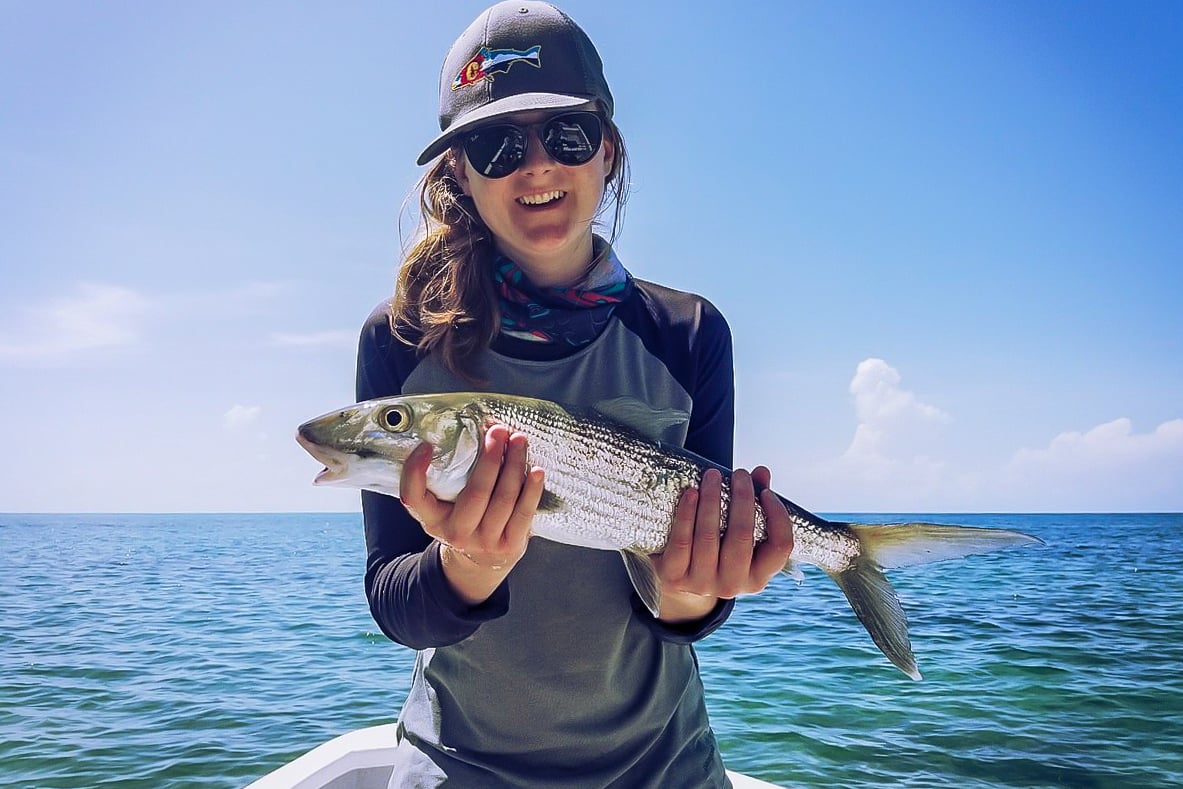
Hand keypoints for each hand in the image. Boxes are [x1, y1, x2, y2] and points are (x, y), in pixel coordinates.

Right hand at [399, 424, 544, 604]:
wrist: (480, 561)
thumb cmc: (461, 519)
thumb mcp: (443, 506)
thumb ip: (445, 477)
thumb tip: (468, 431)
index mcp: (432, 519)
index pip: (413, 497)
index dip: (415, 471)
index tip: (426, 446)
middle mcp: (456, 532)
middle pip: (475, 492)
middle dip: (490, 458)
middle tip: (498, 431)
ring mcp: (485, 541)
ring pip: (503, 498)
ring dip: (514, 465)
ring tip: (519, 441)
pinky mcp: (510, 544)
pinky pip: (524, 513)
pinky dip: (532, 490)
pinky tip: (536, 470)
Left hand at [652, 466, 793, 622]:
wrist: (678, 579)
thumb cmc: (716, 548)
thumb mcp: (737, 534)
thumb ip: (753, 503)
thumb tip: (762, 472)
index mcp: (757, 578)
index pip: (780, 547)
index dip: (777, 517)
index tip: (767, 492)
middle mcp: (732, 585)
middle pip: (741, 537)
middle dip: (742, 499)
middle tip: (739, 474)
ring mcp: (702, 584)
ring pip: (708, 536)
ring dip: (711, 500)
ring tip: (712, 475)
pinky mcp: (674, 578)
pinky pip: (681, 541)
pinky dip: (686, 513)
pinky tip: (691, 493)